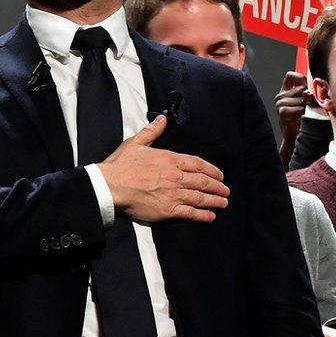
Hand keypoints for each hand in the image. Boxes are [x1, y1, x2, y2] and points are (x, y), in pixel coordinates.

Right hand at [98, 115, 228, 222]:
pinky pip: (190, 213)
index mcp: (169, 160)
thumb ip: (152, 131)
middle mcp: (175, 177)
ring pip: (200, 197)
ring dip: (214, 200)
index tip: (219, 174)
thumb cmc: (120, 165)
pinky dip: (203, 215)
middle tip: (225, 190)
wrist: (110, 185)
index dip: (211, 170)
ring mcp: (173, 194)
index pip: (197, 164)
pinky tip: (210, 216)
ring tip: (223, 203)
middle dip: (217, 187)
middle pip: (203, 182)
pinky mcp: (168, 210)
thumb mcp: (136, 143)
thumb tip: (162, 120)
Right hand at [275, 71, 306, 139]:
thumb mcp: (307, 102)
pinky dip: (303, 113)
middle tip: (309, 106)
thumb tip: (309, 92)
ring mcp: (279, 104)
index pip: (290, 75)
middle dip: (308, 97)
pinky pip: (299, 108)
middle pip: (300, 88)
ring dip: (306, 107)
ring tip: (304, 114)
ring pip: (301, 99)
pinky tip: (301, 118)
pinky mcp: (282, 112)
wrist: (296, 136)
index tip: (307, 85)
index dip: (300, 78)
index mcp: (285, 91)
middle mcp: (280, 96)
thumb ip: (308, 93)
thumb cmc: (304, 118)